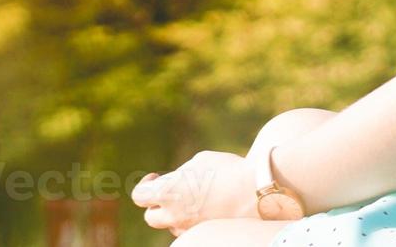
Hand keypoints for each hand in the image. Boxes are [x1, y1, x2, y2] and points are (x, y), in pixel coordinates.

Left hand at [131, 149, 258, 235]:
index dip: (144, 185)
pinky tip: (208, 208)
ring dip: (176, 214)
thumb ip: (181, 173)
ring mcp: (190, 229)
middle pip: (150, 217)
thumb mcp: (199, 161)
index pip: (139, 196)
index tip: (156, 178)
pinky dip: (193, 221)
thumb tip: (177, 182)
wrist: (255, 190)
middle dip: (156, 205)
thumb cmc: (227, 170)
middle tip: (170, 193)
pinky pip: (191, 230)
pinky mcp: (205, 235)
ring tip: (194, 199)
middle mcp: (174, 215)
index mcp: (167, 193)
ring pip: (172, 227)